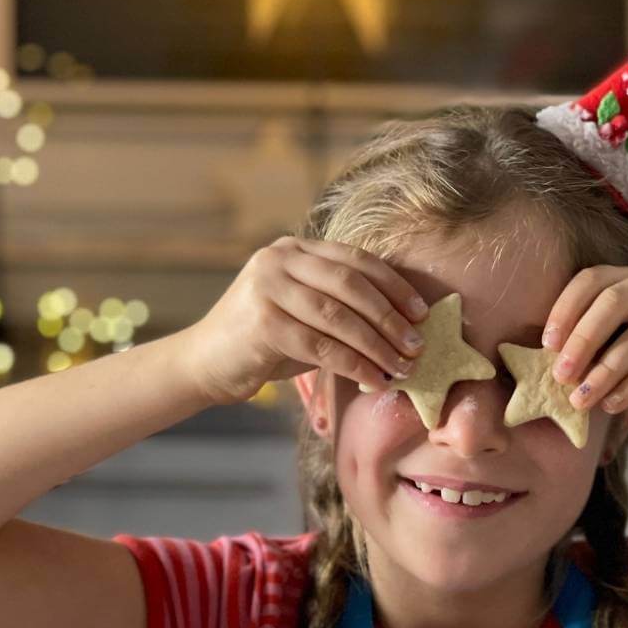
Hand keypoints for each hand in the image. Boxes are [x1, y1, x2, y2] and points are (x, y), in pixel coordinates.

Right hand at [175, 235, 429, 405]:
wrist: (204, 363)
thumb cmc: (264, 341)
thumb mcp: (303, 310)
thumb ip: (340, 305)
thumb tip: (403, 323)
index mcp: (293, 248)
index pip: (355, 260)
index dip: (394, 285)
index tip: (422, 312)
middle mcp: (278, 259)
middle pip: (351, 284)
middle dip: (391, 316)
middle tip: (417, 344)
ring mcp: (267, 288)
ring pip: (339, 317)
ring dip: (379, 345)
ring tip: (403, 366)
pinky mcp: (263, 324)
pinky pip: (322, 346)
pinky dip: (356, 365)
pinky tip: (375, 379)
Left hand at [540, 265, 627, 414]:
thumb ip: (600, 347)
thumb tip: (552, 367)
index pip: (593, 279)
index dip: (566, 308)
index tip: (547, 344)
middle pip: (613, 302)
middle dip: (582, 340)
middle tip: (560, 375)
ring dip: (604, 372)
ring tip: (581, 400)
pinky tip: (612, 404)